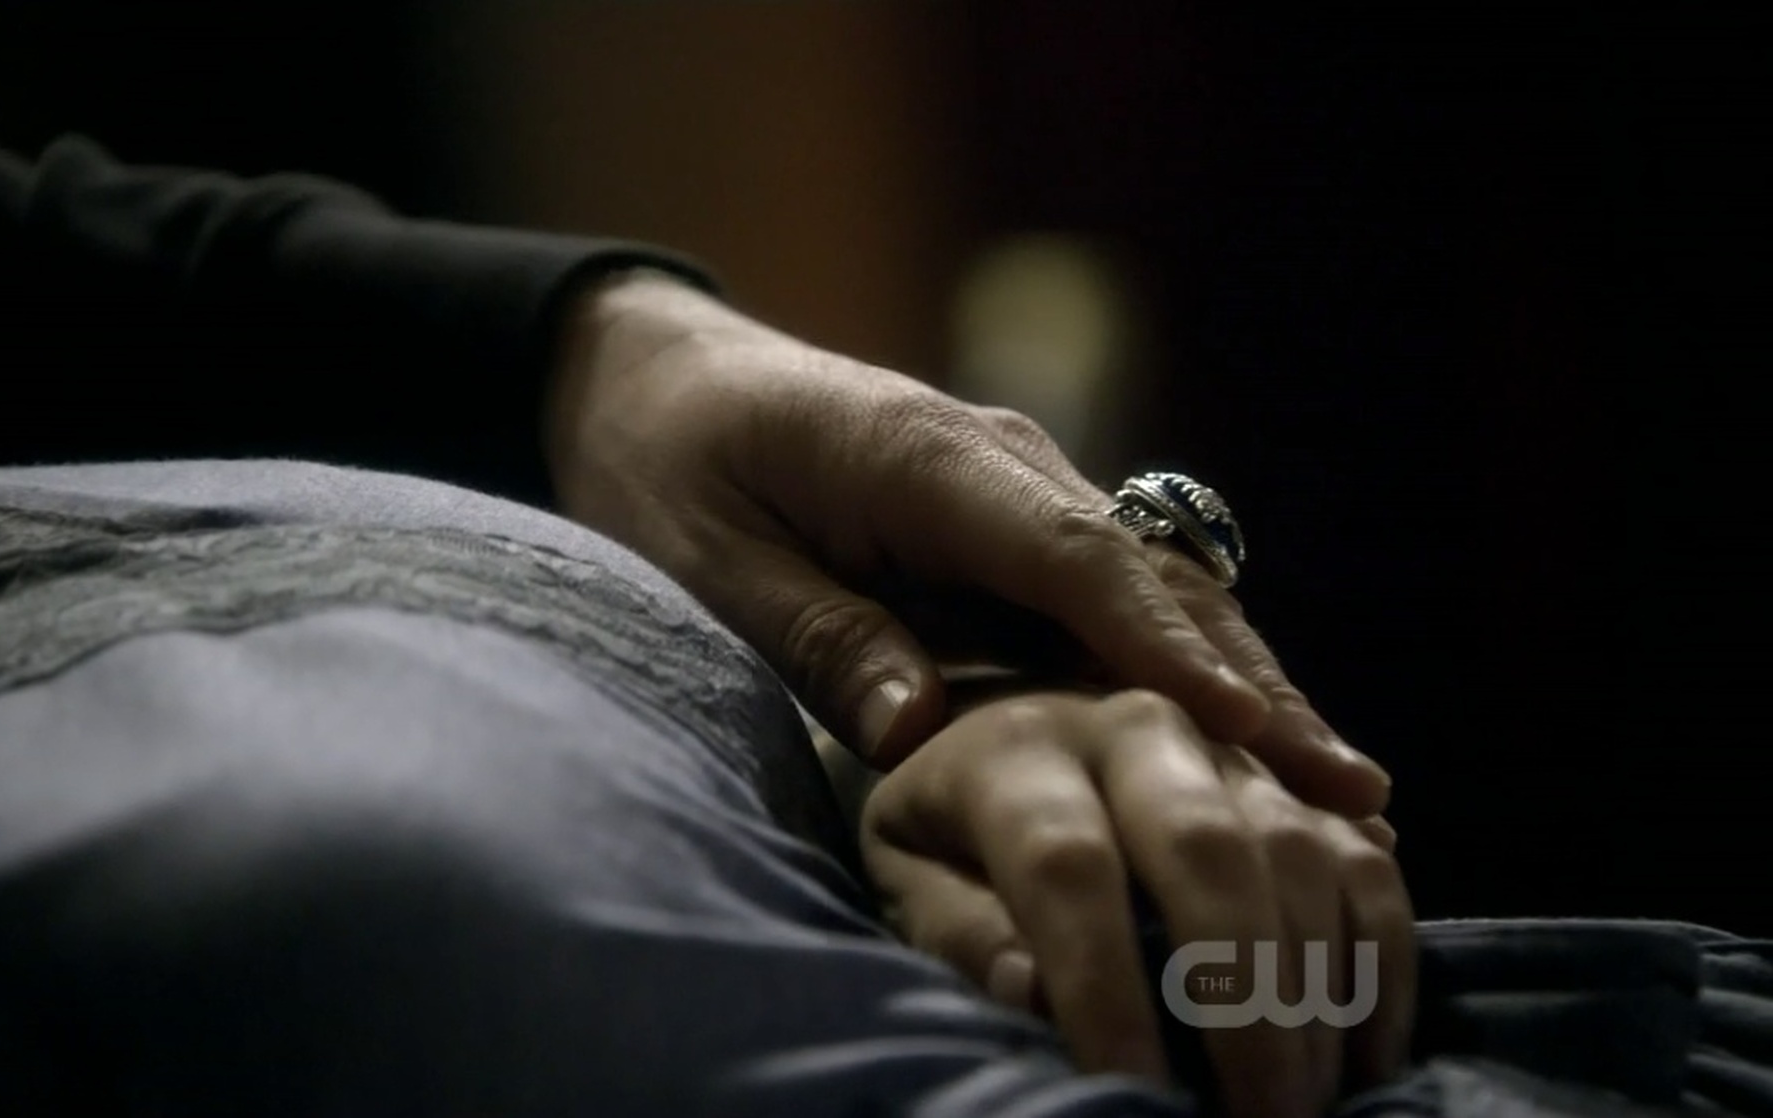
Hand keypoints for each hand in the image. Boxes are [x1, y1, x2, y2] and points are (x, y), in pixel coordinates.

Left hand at [544, 271, 1387, 816]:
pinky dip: (1187, 668)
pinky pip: (1116, 600)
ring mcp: (1018, 490)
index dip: (1165, 648)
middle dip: (1252, 683)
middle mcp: (1000, 465)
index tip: (1250, 730)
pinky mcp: (1011, 527)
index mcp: (925, 460)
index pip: (1074, 557)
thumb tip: (929, 731)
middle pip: (1153, 576)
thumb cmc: (666, 470)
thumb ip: (817, 638)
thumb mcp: (707, 565)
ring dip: (1245, 681)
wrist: (655, 379)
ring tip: (1340, 790)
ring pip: (1159, 588)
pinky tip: (1244, 747)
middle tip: (1351, 791)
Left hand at [860, 684, 1414, 1117]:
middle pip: (1205, 848)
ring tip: (1309, 1104)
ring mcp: (1224, 737)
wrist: (992, 684)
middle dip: (1240, 999)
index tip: (1128, 1088)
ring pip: (1297, 848)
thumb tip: (1033, 994)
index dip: (1103, 986)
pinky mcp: (1287, 767)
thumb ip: (954, 923)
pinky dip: (1376, 953)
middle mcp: (1131, 719)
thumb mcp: (905, 863)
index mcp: (1015, 743)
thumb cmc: (943, 813)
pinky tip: (1366, 1050)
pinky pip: (1357, 850)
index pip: (1065, 865)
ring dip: (1317, 990)